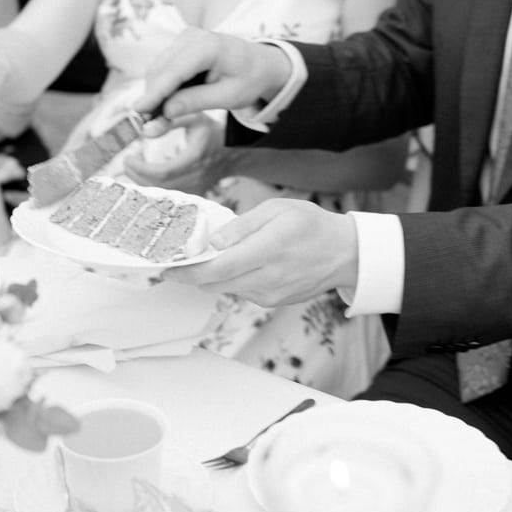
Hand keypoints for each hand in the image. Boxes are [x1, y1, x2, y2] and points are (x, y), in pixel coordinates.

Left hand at [122, 113, 224, 194]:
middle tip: (128, 161)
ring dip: (143, 181)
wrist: (233, 154)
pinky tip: (147, 174)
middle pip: (159, 185)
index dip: (141, 168)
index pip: (162, 172)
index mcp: (195, 158)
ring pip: (162, 193)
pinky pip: (168, 196)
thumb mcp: (194, 118)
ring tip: (136, 165)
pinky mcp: (193, 194)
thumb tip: (144, 129)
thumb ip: (170, 120)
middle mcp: (196, 177)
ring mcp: (195, 189)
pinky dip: (153, 187)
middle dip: (137, 174)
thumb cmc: (210, 132)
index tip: (129, 156)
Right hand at [134, 29, 291, 135]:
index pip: (174, 72)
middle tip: (151, 127)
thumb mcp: (229, 97)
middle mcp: (192, 36)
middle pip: (160, 70)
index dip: (154, 93)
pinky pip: (163, 68)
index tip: (138, 110)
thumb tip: (165, 111)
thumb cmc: (249, 80)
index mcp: (209, 46)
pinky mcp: (180, 44)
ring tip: (161, 119)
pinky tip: (169, 103)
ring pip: (157, 70)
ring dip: (156, 94)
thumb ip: (196, 102)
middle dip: (153, 98)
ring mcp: (184, 38)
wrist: (262, 63)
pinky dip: (162, 87)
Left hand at [160, 199, 358, 306]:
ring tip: (209, 257)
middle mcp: (268, 278)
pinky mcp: (272, 302)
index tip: (166, 268)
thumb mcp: (276, 210)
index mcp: (268, 250)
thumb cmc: (311, 225)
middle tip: (176, 261)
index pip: (218, 268)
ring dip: (212, 276)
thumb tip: (213, 241)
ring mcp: (271, 294)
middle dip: (191, 274)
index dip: (188, 272)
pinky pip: (240, 292)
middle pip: (215, 284)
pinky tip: (238, 264)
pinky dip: (231, 280)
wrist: (345, 253)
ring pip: (225, 289)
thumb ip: (241, 226)